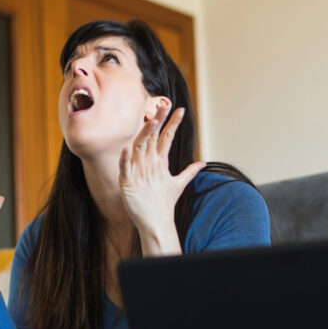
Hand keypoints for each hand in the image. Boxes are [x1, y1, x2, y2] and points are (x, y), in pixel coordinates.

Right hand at [119, 105, 204, 249]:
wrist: (155, 222)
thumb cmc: (163, 203)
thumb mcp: (178, 185)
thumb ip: (189, 172)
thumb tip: (202, 162)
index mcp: (158, 162)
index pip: (165, 137)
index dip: (172, 124)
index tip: (180, 110)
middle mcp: (147, 163)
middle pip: (152, 138)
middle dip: (158, 122)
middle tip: (164, 105)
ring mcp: (137, 171)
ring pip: (138, 148)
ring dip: (144, 135)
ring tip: (151, 121)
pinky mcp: (127, 183)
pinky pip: (125, 169)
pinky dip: (125, 160)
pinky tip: (127, 149)